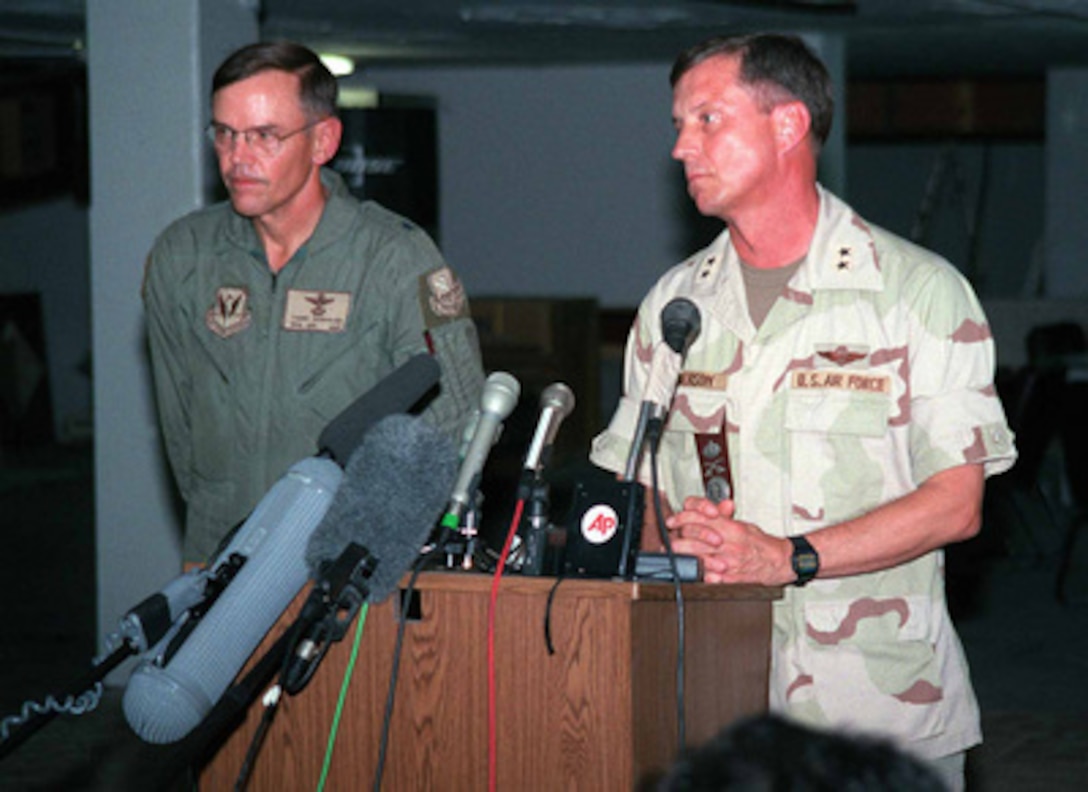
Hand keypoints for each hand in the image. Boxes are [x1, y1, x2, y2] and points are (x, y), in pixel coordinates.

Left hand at [665, 497, 792, 585]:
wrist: (779, 562)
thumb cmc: (761, 544)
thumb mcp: (742, 524)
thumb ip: (724, 516)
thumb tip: (711, 507)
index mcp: (731, 527)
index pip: (701, 517)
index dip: (683, 517)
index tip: (674, 521)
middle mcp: (729, 543)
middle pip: (694, 536)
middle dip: (678, 537)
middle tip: (670, 540)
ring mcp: (729, 561)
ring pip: (697, 556)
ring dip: (684, 556)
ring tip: (675, 556)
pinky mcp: (730, 578)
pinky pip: (709, 577)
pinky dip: (700, 574)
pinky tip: (693, 571)